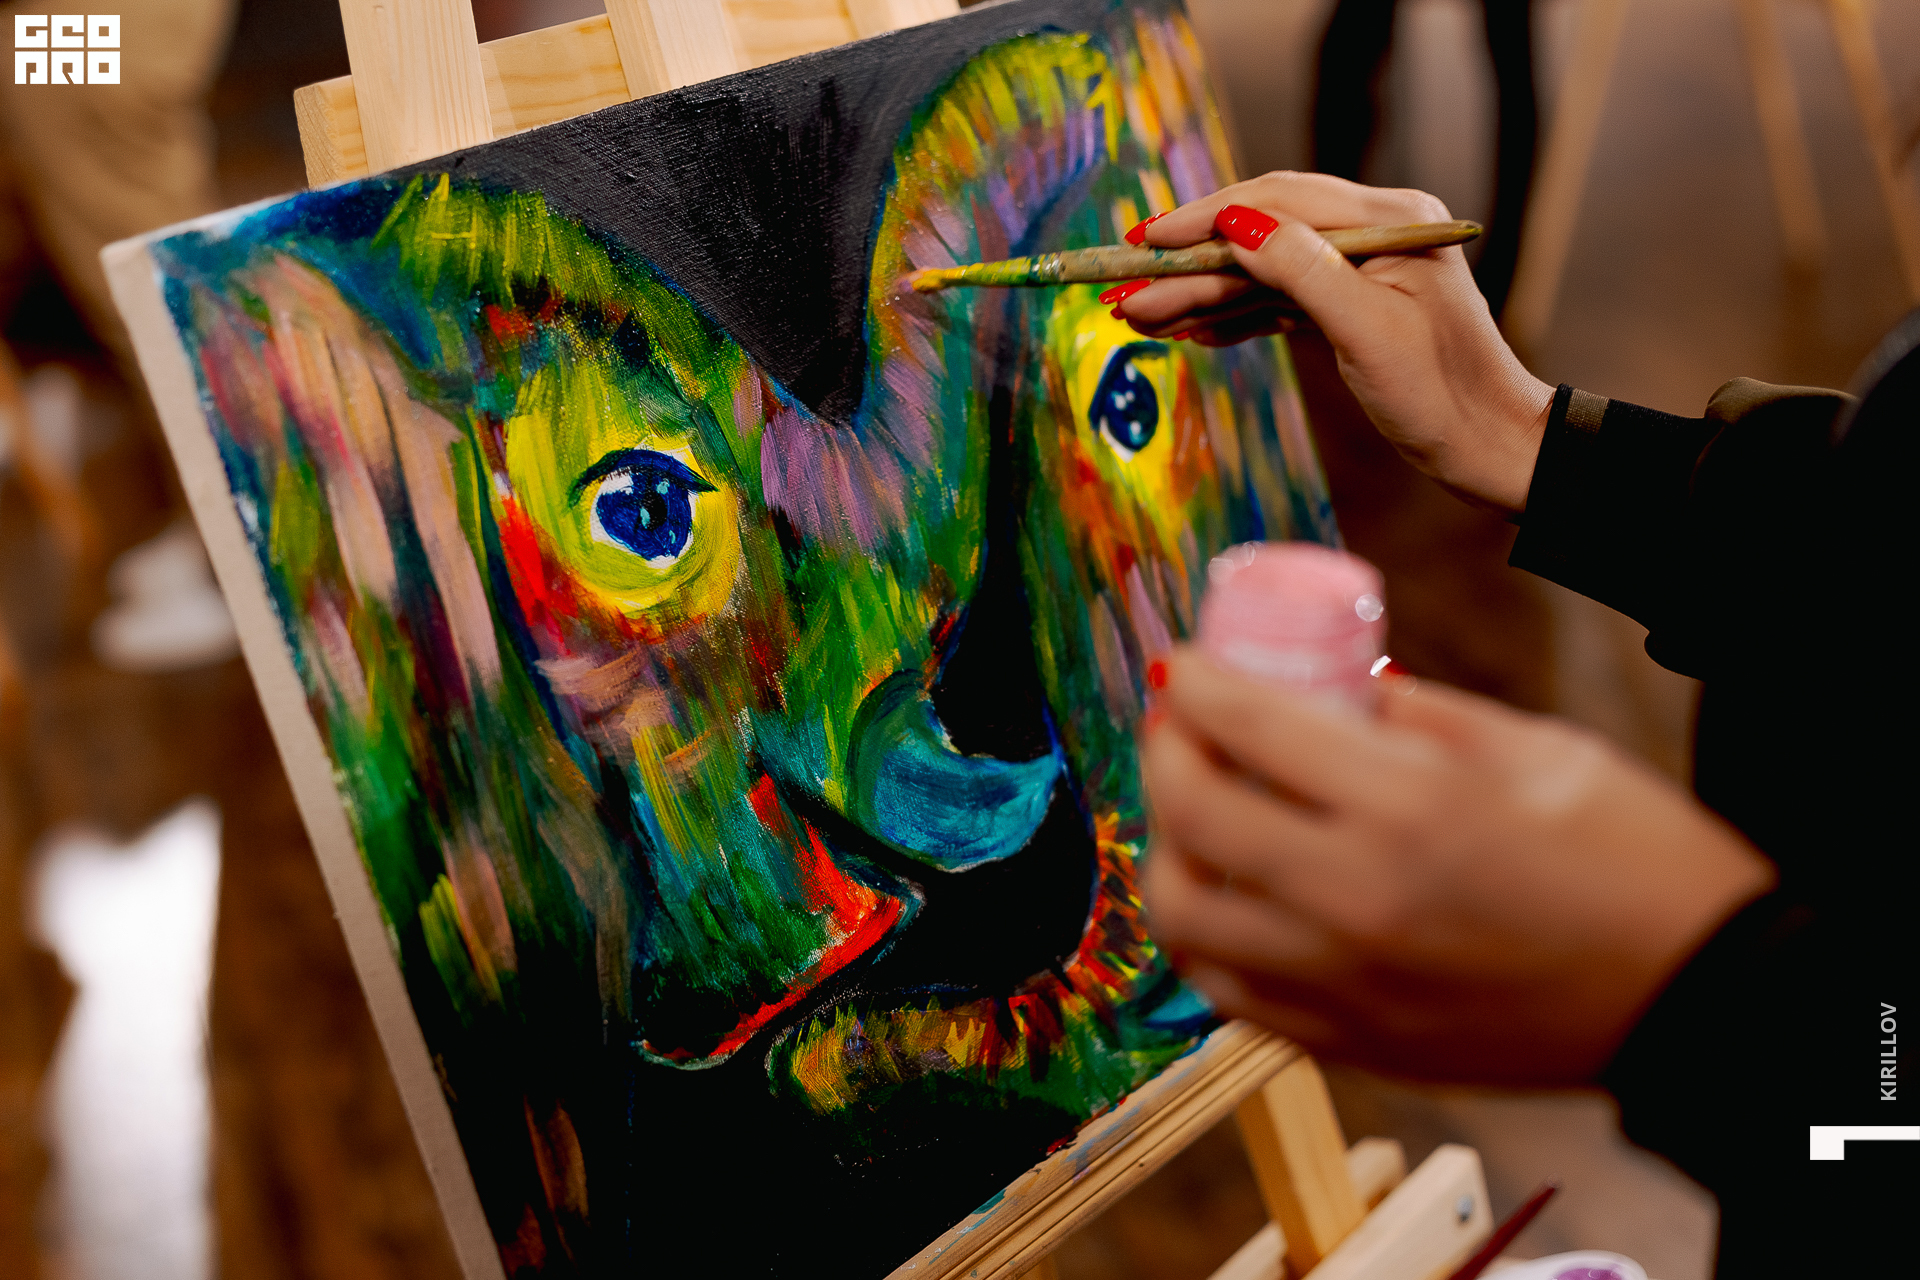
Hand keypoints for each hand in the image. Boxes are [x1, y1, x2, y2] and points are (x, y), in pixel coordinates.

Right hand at [1116, 172, 1552, 513]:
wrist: (1489, 448)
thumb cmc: (1442, 395)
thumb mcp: (1367, 331)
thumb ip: (1301, 270)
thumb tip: (1236, 226)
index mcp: (1390, 220)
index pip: (1277, 201)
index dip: (1203, 220)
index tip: (1145, 240)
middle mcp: (1376, 231)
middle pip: (1260, 235)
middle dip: (1189, 266)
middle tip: (1124, 291)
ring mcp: (1361, 270)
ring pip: (1262, 272)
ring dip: (1200, 297)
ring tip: (1137, 316)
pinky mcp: (1350, 308)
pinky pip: (1279, 302)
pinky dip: (1233, 318)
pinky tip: (1186, 333)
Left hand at [1140, 649, 1775, 1084]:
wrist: (1697, 997)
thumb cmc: (1632, 856)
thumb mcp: (1528, 745)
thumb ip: (1408, 715)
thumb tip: (1324, 688)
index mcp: (1408, 808)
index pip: (1248, 728)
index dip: (1196, 685)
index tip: (1186, 667)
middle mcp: (1357, 901)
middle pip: (1191, 819)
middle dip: (1164, 754)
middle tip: (1180, 728)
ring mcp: (1345, 986)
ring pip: (1186, 921)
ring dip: (1170, 853)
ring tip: (1196, 817)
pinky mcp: (1352, 1044)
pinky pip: (1230, 993)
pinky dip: (1208, 938)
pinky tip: (1232, 897)